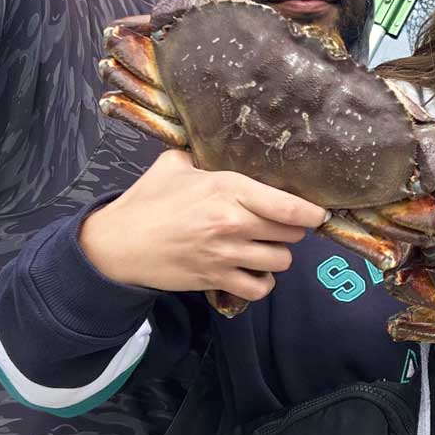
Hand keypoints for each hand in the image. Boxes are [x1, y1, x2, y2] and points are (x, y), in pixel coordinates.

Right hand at [79, 150, 327, 302]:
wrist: (117, 244)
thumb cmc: (146, 202)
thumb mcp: (173, 165)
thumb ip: (202, 156)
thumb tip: (215, 147)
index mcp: (227, 189)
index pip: (288, 206)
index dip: (310, 212)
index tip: (317, 212)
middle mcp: (232, 223)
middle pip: (290, 233)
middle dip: (290, 229)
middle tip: (279, 225)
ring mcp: (226, 254)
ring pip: (280, 261)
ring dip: (276, 254)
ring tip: (264, 246)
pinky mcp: (216, 279)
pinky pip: (259, 288)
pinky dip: (262, 281)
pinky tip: (254, 271)